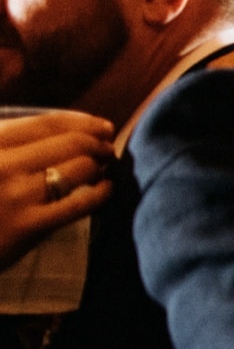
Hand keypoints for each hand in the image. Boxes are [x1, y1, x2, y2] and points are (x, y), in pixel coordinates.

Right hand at [0, 111, 115, 270]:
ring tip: (105, 168)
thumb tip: (61, 128)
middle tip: (108, 149)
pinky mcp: (29, 226)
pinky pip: (80, 203)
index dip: (82, 122)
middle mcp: (3, 164)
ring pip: (79, 168)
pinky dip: (101, 192)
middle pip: (71, 143)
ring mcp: (16, 195)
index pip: (46, 124)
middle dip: (98, 143)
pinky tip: (106, 189)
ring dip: (101, 165)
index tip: (102, 126)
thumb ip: (10, 143)